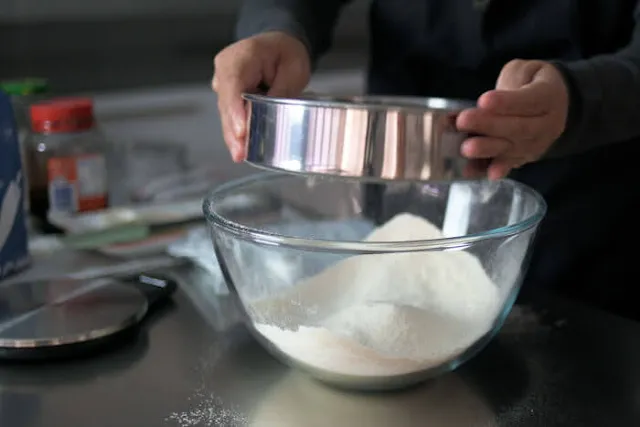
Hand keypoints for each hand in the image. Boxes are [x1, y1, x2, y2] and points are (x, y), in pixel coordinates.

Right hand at [212, 31, 310, 161]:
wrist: (279, 46)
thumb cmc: (286, 53)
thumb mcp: (293, 68)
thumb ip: (281, 91)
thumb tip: (272, 115)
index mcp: (241, 56)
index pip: (233, 84)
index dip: (235, 109)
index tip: (241, 130)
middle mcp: (226, 70)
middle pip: (226, 103)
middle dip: (233, 130)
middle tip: (240, 152)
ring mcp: (224, 84)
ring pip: (226, 114)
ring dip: (233, 136)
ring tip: (240, 155)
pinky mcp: (229, 98)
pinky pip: (231, 117)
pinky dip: (236, 133)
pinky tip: (240, 151)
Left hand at [456, 59, 569, 178]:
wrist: (555, 105)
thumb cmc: (531, 83)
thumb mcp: (525, 70)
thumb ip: (508, 82)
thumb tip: (483, 103)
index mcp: (548, 97)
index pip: (529, 100)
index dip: (506, 102)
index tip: (483, 100)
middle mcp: (546, 125)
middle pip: (518, 127)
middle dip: (489, 125)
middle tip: (463, 121)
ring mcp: (535, 145)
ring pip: (512, 148)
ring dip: (487, 149)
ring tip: (466, 148)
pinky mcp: (523, 158)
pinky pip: (507, 165)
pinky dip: (491, 169)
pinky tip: (476, 172)